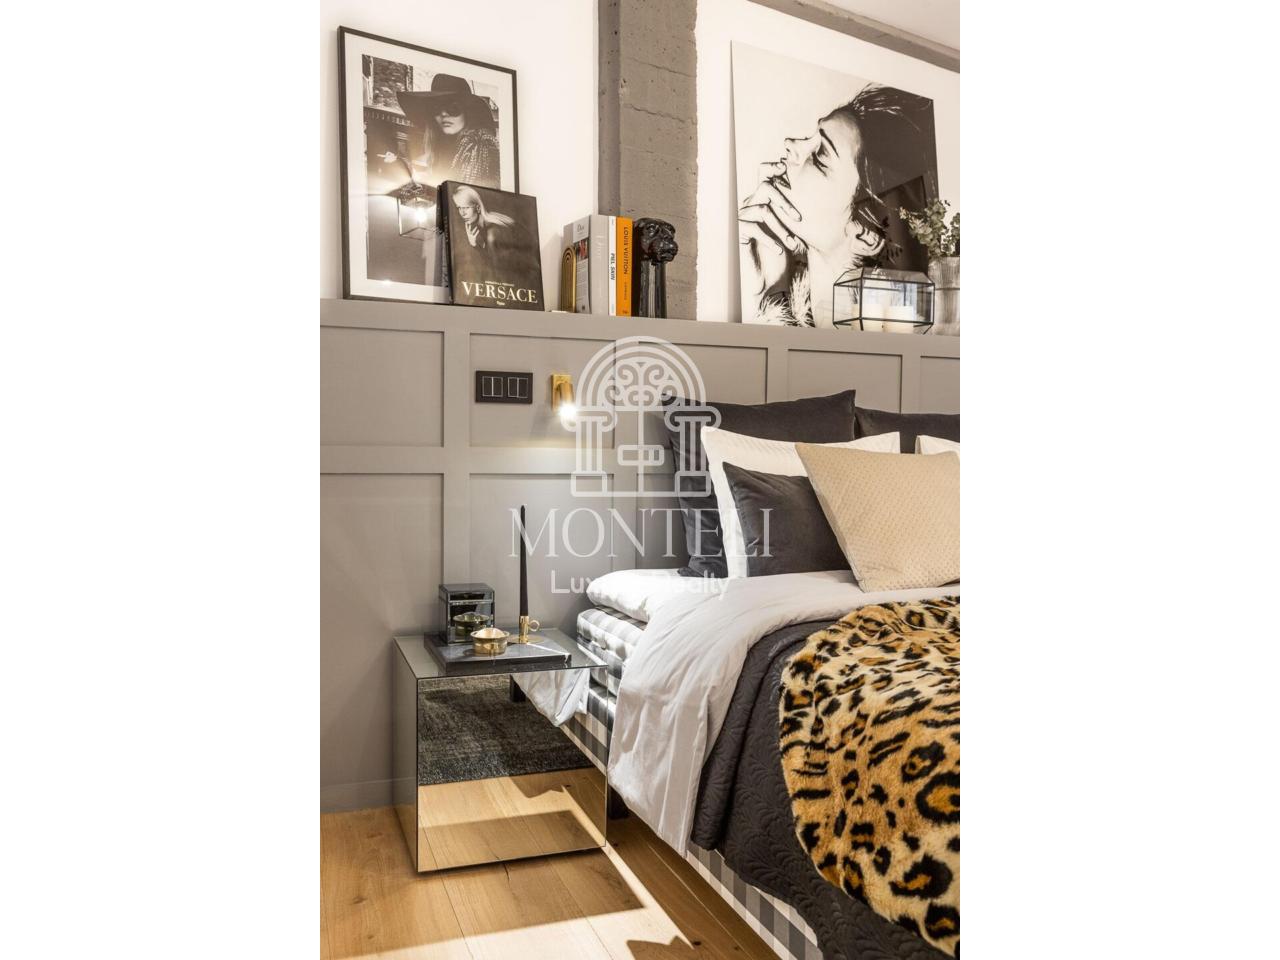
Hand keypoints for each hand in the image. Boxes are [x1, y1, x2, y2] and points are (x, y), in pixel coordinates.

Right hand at [739, 162, 803, 294]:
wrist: (772, 281)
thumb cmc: (785, 256)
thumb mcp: (794, 230)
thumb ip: (795, 212)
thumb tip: (815, 192)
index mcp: (762, 200)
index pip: (763, 174)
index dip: (772, 167)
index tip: (785, 167)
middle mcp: (750, 205)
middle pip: (764, 187)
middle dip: (784, 201)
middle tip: (799, 219)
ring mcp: (742, 218)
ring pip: (764, 211)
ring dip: (781, 229)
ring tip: (792, 244)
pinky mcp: (738, 233)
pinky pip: (754, 228)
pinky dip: (770, 239)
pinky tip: (780, 250)